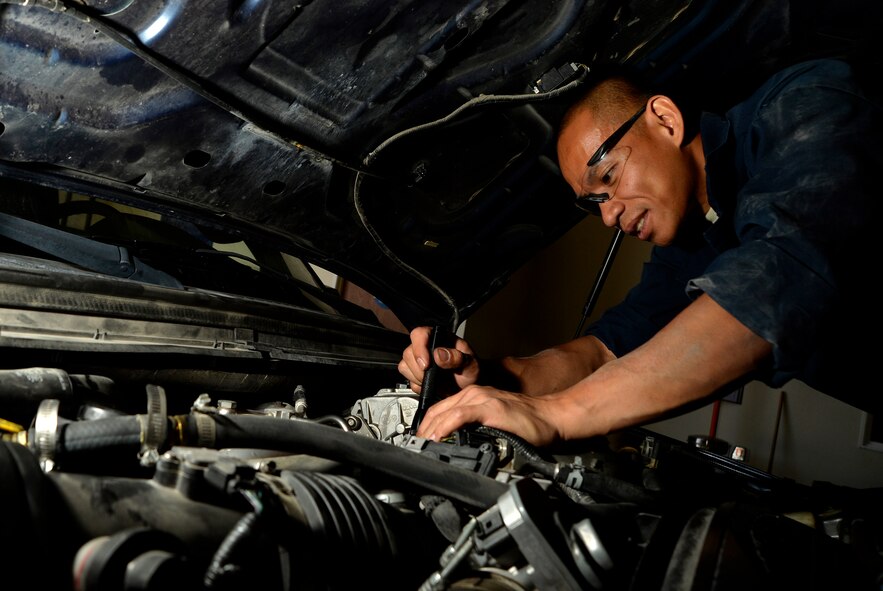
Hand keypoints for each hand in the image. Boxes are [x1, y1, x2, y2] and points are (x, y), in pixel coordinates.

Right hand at [398, 326, 478, 393]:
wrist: (467, 388)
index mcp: (440, 337)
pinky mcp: (414, 374)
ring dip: (418, 378)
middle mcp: (426, 346)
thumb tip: (440, 354)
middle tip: (434, 377)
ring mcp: (419, 360)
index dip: (419, 348)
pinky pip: (407, 380)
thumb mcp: (471, 364)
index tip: (426, 365)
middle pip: (408, 352)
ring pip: (404, 366)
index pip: (420, 334)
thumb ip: (458, 357)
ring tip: (435, 381)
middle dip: (419, 369)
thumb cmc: (470, 371)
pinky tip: (431, 385)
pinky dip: (418, 385)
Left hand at [414, 384, 559, 446]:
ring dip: (430, 430)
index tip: (420, 442)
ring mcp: (482, 399)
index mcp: (474, 397)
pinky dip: (446, 426)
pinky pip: (460, 415)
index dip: (426, 426)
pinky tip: (439, 437)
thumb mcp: (493, 421)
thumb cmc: (527, 422)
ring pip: (445, 411)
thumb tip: (456, 445)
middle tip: (415, 447)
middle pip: (437, 410)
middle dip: (423, 430)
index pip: (440, 409)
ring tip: (422, 445)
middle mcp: (475, 394)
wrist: (551, 416)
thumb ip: (475, 427)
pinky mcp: (491, 408)